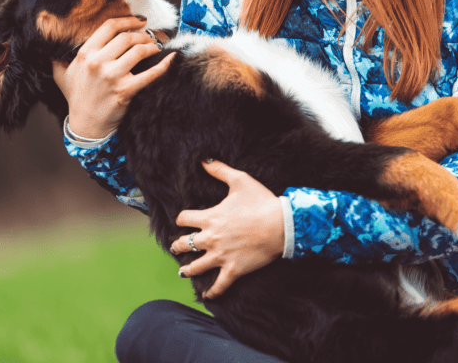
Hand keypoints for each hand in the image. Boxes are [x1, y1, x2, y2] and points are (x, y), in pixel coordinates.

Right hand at [52, 16, 173, 138]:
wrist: (85, 125)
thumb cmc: (76, 98)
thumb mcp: (61, 74)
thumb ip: (60, 57)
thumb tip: (56, 43)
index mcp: (85, 54)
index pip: (109, 27)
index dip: (128, 20)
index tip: (139, 21)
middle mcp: (98, 62)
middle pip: (127, 37)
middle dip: (143, 34)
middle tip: (150, 36)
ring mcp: (112, 76)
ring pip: (139, 51)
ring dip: (152, 46)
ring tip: (156, 47)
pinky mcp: (126, 90)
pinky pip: (150, 74)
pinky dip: (163, 65)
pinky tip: (171, 58)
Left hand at [170, 160, 283, 298]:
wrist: (281, 225)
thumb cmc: (261, 202)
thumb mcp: (240, 181)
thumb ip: (220, 170)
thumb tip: (204, 160)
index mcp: (209, 218)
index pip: (184, 218)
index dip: (182, 218)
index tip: (183, 219)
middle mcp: (210, 239)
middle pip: (184, 244)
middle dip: (178, 245)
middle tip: (176, 246)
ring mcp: (221, 256)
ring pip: (196, 267)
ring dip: (188, 270)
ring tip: (183, 272)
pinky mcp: (234, 269)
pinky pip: (219, 285)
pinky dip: (212, 292)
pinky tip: (207, 296)